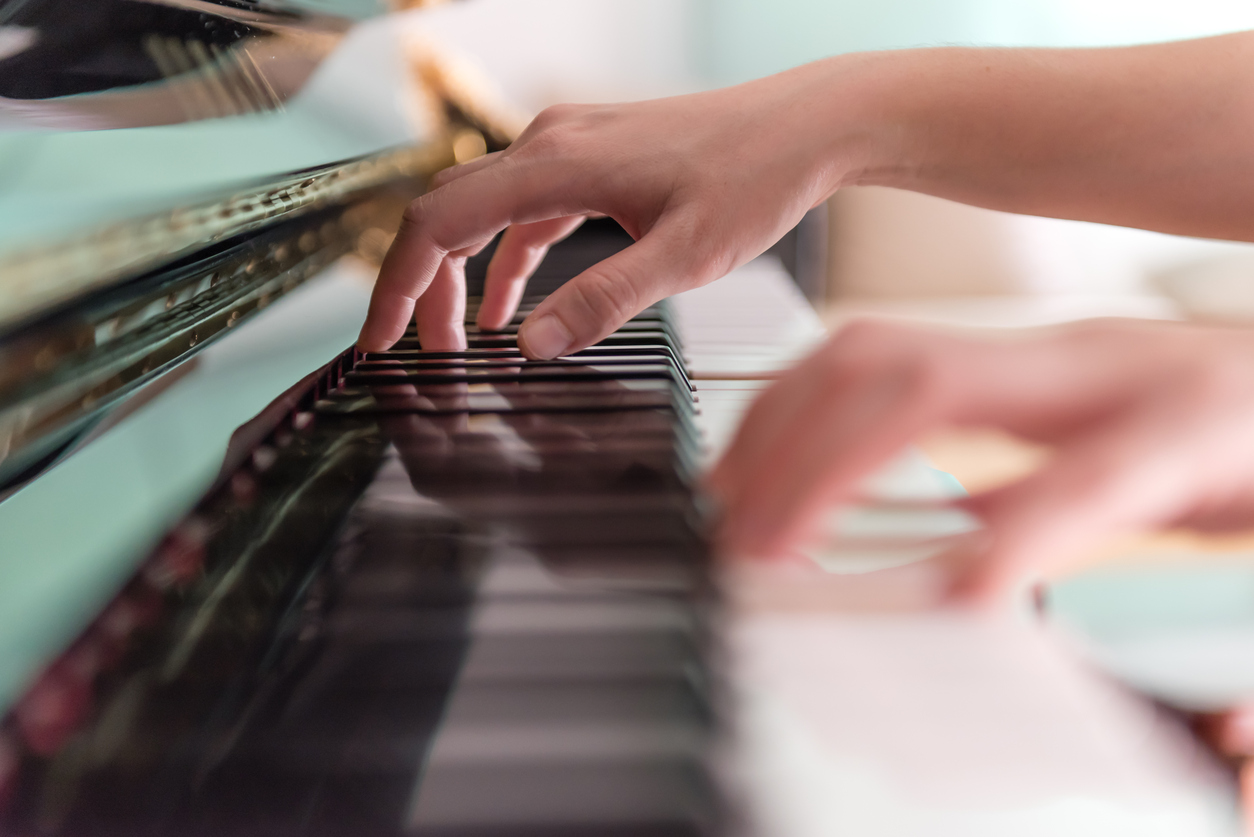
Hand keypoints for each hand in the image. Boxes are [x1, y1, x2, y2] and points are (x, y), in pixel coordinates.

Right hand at [358, 60, 869, 355]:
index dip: (399, 285)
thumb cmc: (755, 178)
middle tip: (423, 357)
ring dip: (461, 278)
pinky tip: (507, 306)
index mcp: (556, 162)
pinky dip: (504, 259)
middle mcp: (549, 143)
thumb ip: (604, 298)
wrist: (806, 126)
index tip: (380, 340)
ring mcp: (568, 146)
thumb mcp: (683, 255)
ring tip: (458, 342)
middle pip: (446, 215)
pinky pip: (524, 211)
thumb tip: (532, 343)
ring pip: (482, 213)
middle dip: (423, 290)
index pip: (439, 221)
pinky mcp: (592, 159)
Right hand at [709, 318, 1253, 603]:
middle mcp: (1102, 368)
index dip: (1004, 542)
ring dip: (791, 424)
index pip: (1089, 477)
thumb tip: (1219, 730)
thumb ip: (1247, 646)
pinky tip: (776, 460)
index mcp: (1192, 422)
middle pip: (933, 382)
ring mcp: (1041, 349)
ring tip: (738, 502)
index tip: (937, 610)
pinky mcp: (1005, 358)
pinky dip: (806, 408)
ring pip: (885, 351)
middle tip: (759, 549)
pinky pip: (878, 359)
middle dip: (821, 465)